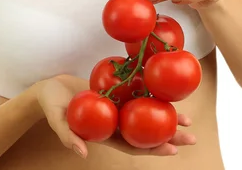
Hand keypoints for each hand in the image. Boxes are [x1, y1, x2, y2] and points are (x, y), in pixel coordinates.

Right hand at [36, 75, 195, 157]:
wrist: (51, 87)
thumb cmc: (52, 106)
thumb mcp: (57, 120)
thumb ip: (68, 135)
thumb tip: (83, 153)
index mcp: (105, 134)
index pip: (133, 146)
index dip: (152, 149)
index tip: (171, 150)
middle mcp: (115, 123)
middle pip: (146, 132)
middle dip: (169, 136)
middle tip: (191, 136)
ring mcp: (118, 107)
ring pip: (146, 114)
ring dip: (166, 117)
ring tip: (187, 119)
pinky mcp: (116, 91)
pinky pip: (137, 93)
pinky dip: (152, 94)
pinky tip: (167, 92)